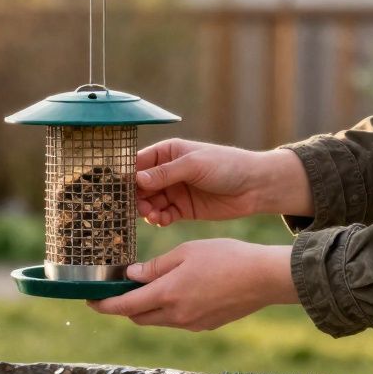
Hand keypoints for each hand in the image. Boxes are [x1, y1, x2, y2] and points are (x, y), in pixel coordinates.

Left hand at [88, 240, 297, 330]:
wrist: (265, 278)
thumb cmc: (227, 257)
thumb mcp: (186, 252)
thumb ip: (156, 266)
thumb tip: (132, 275)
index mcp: (167, 295)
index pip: (123, 306)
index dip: (103, 305)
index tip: (89, 301)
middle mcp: (176, 315)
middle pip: (137, 316)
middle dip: (123, 305)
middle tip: (118, 289)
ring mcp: (191, 324)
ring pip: (157, 319)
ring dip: (146, 307)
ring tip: (148, 287)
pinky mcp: (205, 325)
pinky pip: (177, 320)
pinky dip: (168, 309)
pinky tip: (177, 291)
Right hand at [135, 139, 312, 225]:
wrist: (255, 186)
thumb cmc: (227, 165)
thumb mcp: (194, 165)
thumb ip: (165, 173)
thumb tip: (136, 180)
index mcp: (167, 153)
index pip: (138, 163)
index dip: (126, 176)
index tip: (116, 190)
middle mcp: (167, 171)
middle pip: (140, 186)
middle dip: (135, 197)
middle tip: (138, 207)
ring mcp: (174, 191)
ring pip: (149, 203)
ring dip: (147, 210)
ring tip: (153, 215)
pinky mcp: (183, 209)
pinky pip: (163, 215)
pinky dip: (159, 219)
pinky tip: (163, 220)